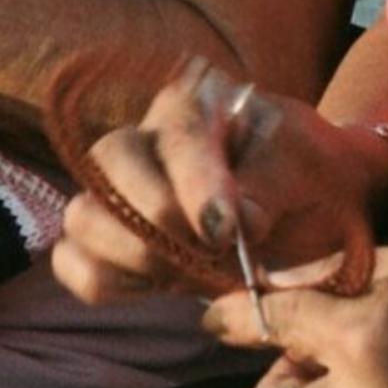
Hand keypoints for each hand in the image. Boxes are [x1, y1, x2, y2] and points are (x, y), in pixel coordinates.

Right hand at [49, 68, 387, 304]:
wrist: (314, 205)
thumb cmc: (313, 178)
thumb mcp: (311, 170)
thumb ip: (272, 185)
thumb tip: (234, 224)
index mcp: (194, 103)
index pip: (177, 135)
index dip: (196, 187)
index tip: (227, 234)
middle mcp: (142, 138)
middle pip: (109, 167)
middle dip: (161, 227)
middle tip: (216, 260)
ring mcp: (114, 190)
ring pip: (82, 219)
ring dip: (138, 261)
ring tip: (196, 275)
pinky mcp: (103, 239)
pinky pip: (73, 263)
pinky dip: (111, 284)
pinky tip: (163, 284)